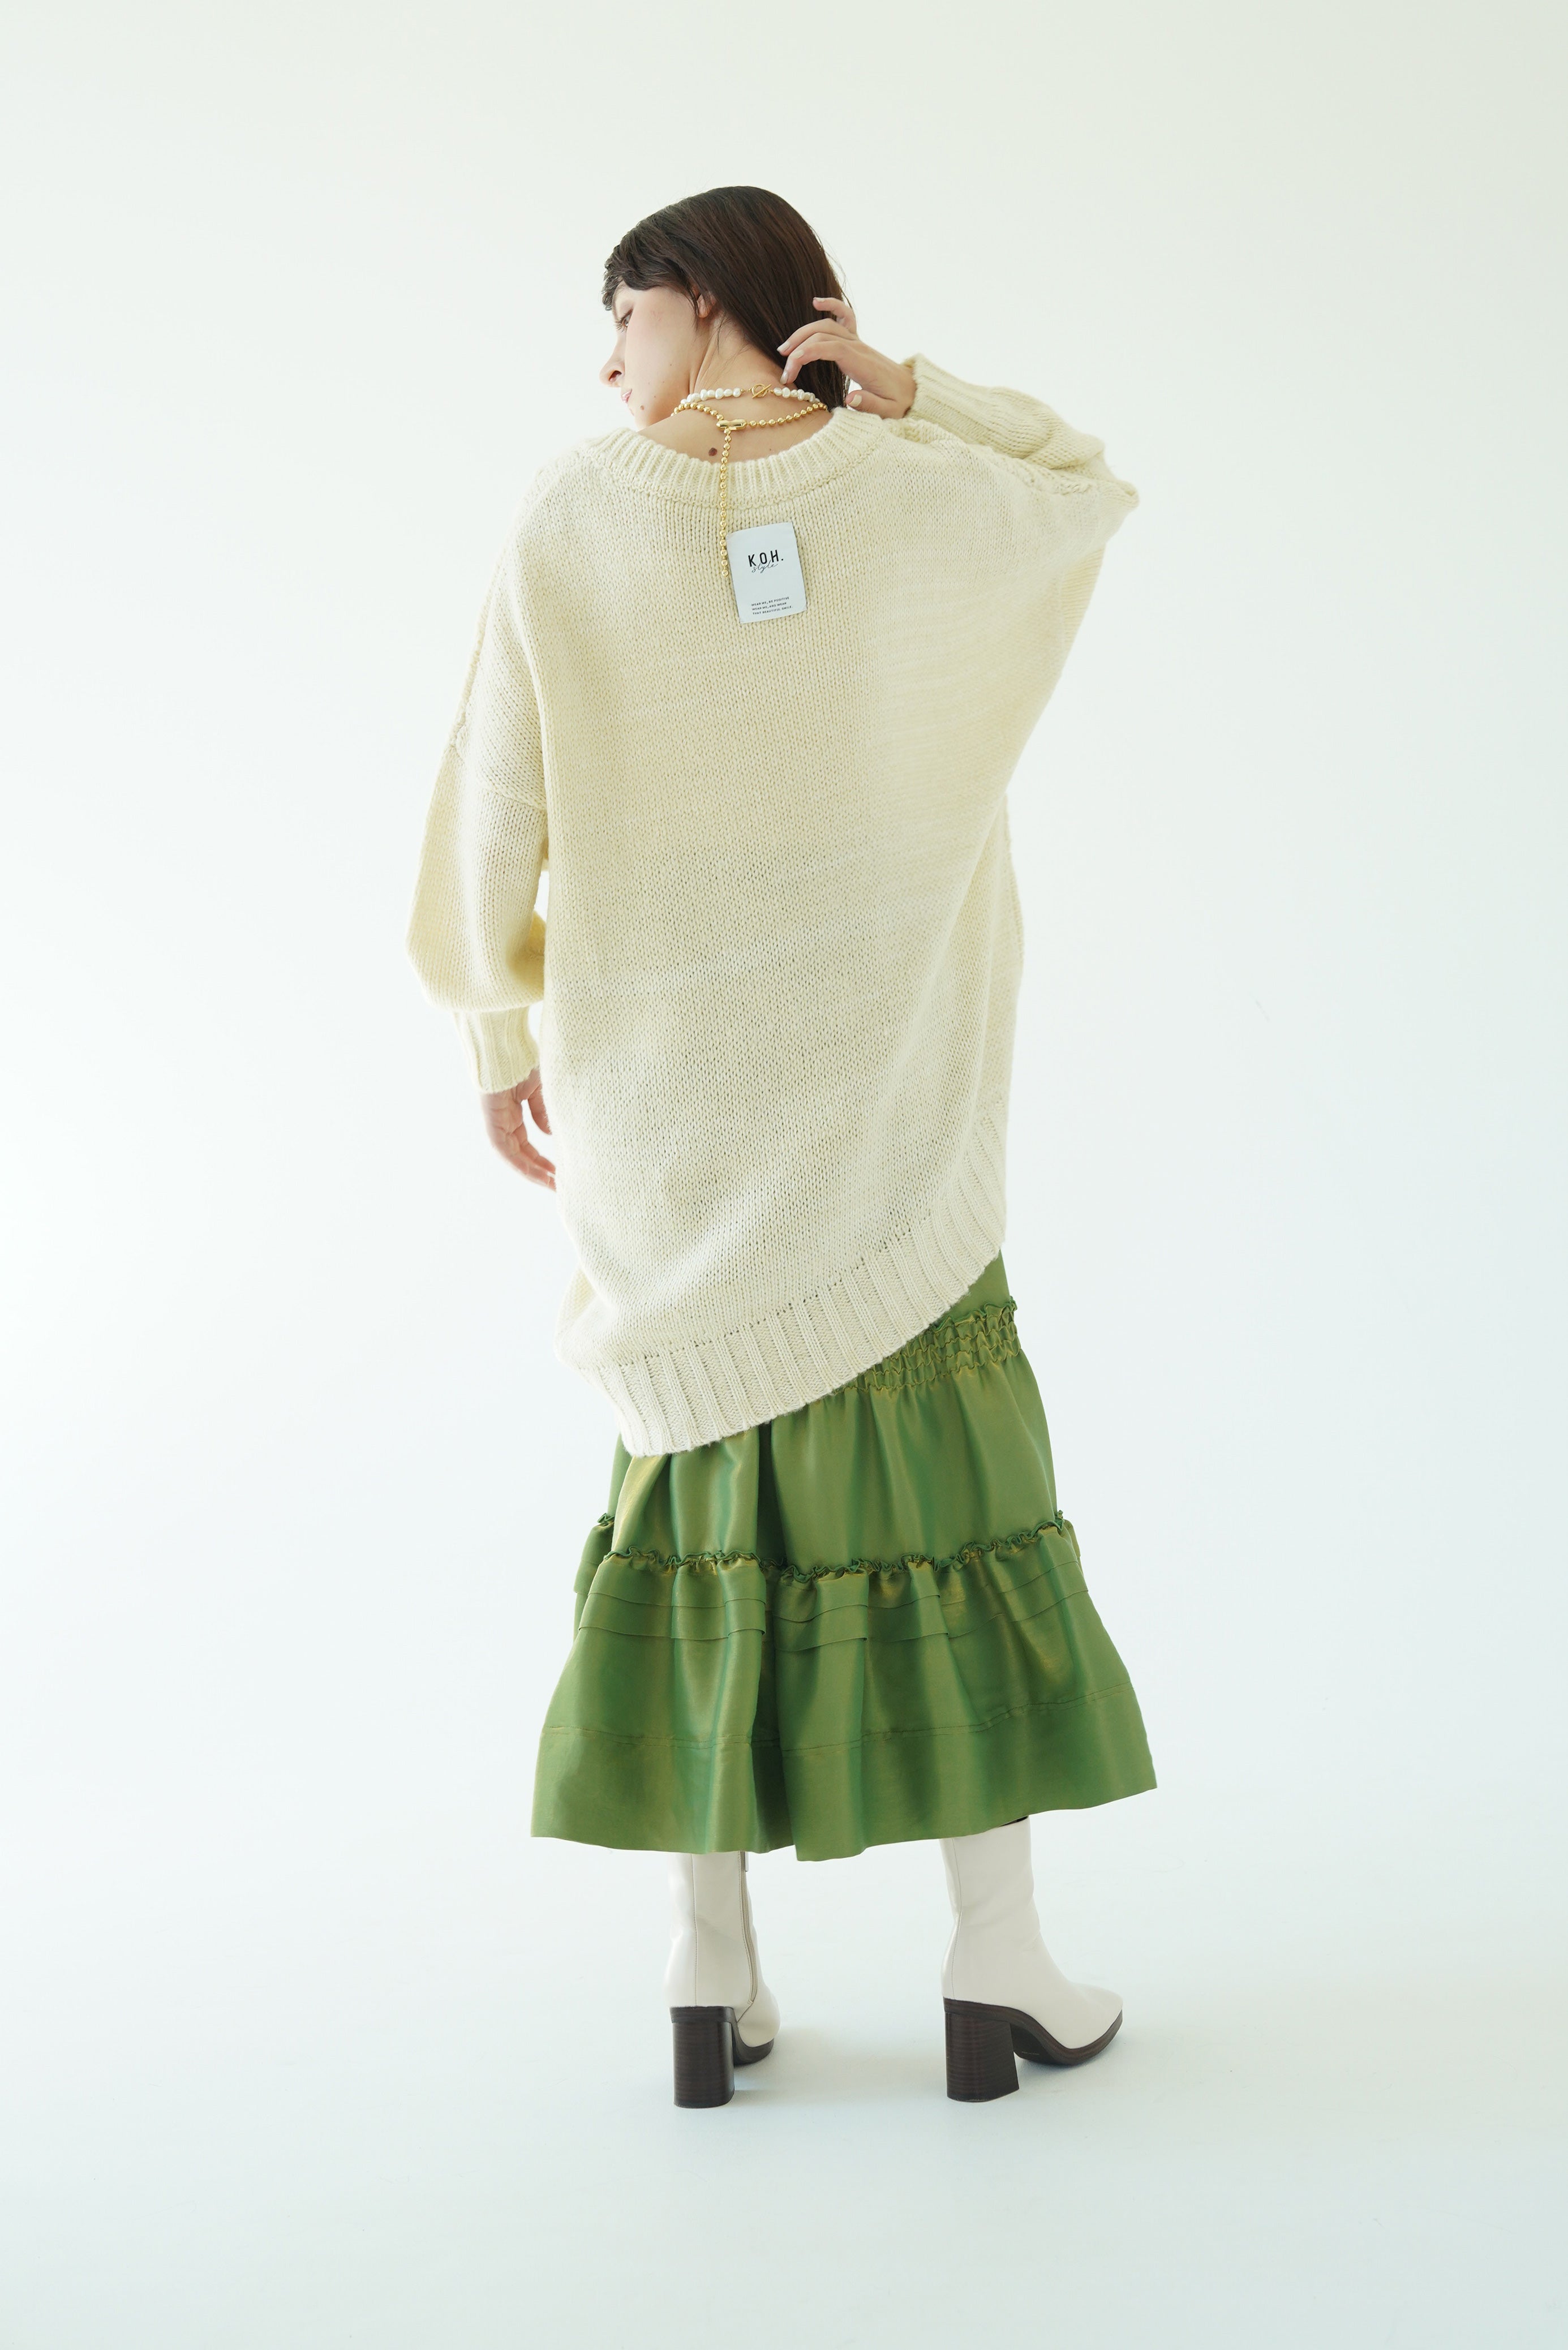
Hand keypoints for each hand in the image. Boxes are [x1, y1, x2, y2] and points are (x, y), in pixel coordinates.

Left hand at [481, 1068, 554, 1188]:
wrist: (506, 1047)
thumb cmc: (523, 1060)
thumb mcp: (540, 1089)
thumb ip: (543, 1112)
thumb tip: (548, 1134)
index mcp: (513, 1112)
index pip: (526, 1143)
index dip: (541, 1159)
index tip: (559, 1171)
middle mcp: (504, 1120)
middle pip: (521, 1153)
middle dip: (538, 1170)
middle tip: (557, 1184)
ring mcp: (497, 1122)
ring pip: (513, 1155)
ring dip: (531, 1171)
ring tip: (550, 1183)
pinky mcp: (492, 1121)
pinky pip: (503, 1149)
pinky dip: (518, 1162)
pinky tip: (533, 1172)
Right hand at [778, 297, 915, 418]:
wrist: (913, 390)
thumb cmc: (899, 402)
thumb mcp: (889, 411)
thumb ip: (870, 405)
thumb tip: (850, 399)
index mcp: (864, 364)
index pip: (831, 349)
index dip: (808, 354)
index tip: (791, 370)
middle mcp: (859, 348)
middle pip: (823, 336)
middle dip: (799, 349)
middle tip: (784, 371)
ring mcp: (858, 342)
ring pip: (827, 326)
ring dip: (804, 334)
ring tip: (785, 350)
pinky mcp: (857, 341)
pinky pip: (844, 316)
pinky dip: (831, 305)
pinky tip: (816, 302)